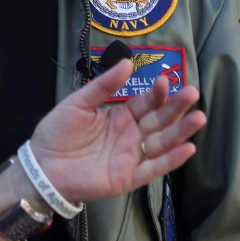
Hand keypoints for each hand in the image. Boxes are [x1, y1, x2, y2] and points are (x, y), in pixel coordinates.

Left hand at [28, 59, 205, 203]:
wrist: (41, 165)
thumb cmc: (57, 133)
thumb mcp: (77, 103)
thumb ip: (102, 86)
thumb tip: (126, 63)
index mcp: (120, 116)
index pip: (146, 103)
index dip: (157, 93)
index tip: (166, 80)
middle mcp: (131, 136)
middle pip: (159, 121)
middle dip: (176, 108)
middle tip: (193, 93)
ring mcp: (131, 157)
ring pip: (162, 143)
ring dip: (180, 131)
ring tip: (198, 117)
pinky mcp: (128, 178)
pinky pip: (153, 169)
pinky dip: (170, 160)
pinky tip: (187, 148)